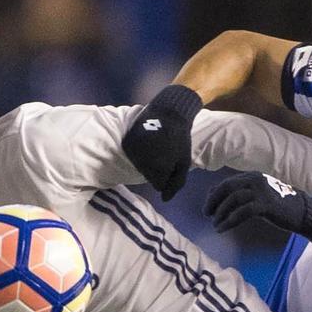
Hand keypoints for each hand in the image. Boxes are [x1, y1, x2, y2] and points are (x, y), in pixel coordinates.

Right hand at [122, 85, 203, 200]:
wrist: (169, 111)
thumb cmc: (180, 138)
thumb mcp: (183, 162)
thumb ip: (176, 183)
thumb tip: (165, 200)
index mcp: (158, 169)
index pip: (159, 185)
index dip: (167, 175)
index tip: (172, 162)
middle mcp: (142, 163)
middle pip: (148, 176)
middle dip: (157, 168)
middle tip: (165, 152)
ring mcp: (133, 153)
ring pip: (139, 166)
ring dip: (148, 160)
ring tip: (156, 145)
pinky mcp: (127, 143)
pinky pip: (132, 156)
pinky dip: (139, 152)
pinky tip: (147, 140)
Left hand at [204, 171, 311, 242]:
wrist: (303, 213)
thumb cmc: (278, 206)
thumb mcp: (257, 197)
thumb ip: (239, 195)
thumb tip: (214, 196)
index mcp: (252, 176)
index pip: (227, 183)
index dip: (213, 196)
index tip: (207, 209)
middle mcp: (255, 179)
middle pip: (227, 188)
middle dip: (213, 202)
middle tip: (206, 214)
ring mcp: (261, 191)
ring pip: (233, 199)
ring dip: (220, 213)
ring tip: (215, 224)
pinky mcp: (266, 204)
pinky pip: (241, 212)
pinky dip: (229, 221)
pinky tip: (221, 229)